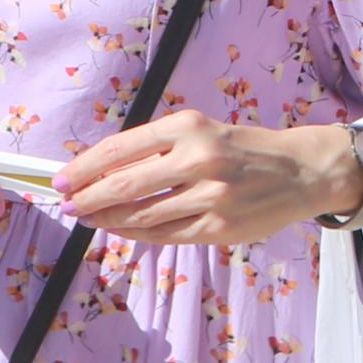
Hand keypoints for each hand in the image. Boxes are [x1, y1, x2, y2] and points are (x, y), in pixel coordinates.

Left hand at [53, 109, 359, 247]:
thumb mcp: (199, 131)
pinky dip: (136, 233)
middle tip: (67, 205)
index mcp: (187, 127)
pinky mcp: (220, 227)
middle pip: (124, 185)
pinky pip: (166, 234)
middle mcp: (198, 160)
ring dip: (107, 219)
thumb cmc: (241, 148)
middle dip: (87, 197)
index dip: (84, 167)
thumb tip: (99, 169)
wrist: (300, 171)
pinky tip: (120, 230)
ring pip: (142, 214)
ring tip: (88, 218)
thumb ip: (154, 147)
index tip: (62, 179)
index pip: (119, 149)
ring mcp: (211, 197)